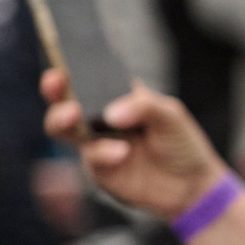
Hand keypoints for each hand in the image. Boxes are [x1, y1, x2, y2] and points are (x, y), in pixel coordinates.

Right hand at [42, 68, 226, 219]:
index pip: (87, 77)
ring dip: (64, 119)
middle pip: (63, 101)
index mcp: (116, 97)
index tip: (61, 60)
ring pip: (63, 129)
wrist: (191, 185)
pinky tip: (122, 152)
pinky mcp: (99, 170)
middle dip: (53, 90)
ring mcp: (95, 144)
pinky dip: (103, 152)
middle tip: (55, 81)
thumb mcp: (171, 115)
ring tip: (75, 114)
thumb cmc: (180, 142)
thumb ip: (144, 106)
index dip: (69, 66)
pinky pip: (91, 158)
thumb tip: (110, 113)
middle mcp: (98, 118)